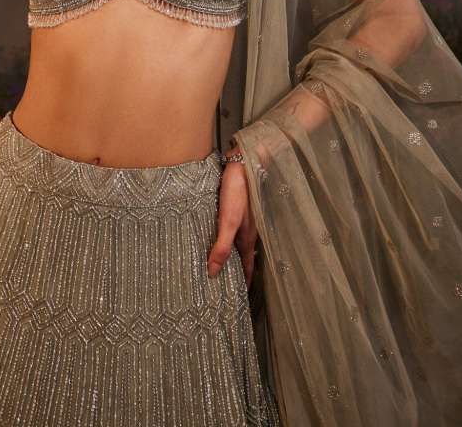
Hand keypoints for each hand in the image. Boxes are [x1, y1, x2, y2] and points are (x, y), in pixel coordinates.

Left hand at [207, 156, 258, 286]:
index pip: (248, 267)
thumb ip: (222, 246)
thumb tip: (213, 272)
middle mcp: (247, 231)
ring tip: (219, 263)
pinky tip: (215, 233)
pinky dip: (225, 237)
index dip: (245, 283)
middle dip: (237, 271)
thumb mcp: (228, 221)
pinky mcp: (235, 207)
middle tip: (226, 285)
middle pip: (243, 256)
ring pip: (237, 242)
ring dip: (231, 254)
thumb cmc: (237, 192)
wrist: (244, 162)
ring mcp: (243, 218)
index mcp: (247, 238)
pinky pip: (231, 228)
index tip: (239, 298)